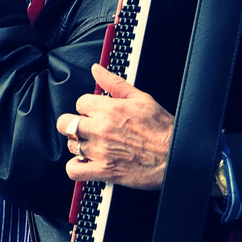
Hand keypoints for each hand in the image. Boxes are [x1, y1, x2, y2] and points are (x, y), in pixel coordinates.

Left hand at [57, 64, 174, 189]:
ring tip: (92, 145)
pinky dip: (76, 167)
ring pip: (71, 145)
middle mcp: (102, 129)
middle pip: (66, 124)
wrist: (175, 156)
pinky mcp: (104, 171)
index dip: (86, 107)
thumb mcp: (142, 98)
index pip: (80, 102)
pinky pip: (74, 170)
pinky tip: (85, 163)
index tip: (94, 113)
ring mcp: (101, 151)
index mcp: (110, 109)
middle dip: (74, 124)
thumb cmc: (163, 129)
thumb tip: (97, 70)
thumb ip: (115, 83)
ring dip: (78, 145)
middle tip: (85, 128)